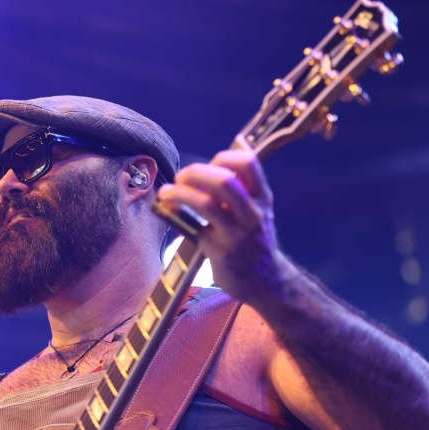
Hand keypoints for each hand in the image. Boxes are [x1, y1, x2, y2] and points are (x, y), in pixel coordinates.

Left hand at [156, 140, 285, 306]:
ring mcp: (236, 234)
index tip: (208, 165)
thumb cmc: (253, 240)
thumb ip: (243, 185)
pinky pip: (191, 228)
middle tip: (181, 177)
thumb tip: (232, 148)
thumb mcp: (256, 209)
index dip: (223, 157)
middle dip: (196, 172)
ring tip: (166, 192)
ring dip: (180, 193)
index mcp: (262, 198)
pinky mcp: (219, 251)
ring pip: (206, 203)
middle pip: (225, 180)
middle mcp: (252, 213)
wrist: (263, 281)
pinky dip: (174, 214)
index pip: (248, 163)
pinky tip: (165, 209)